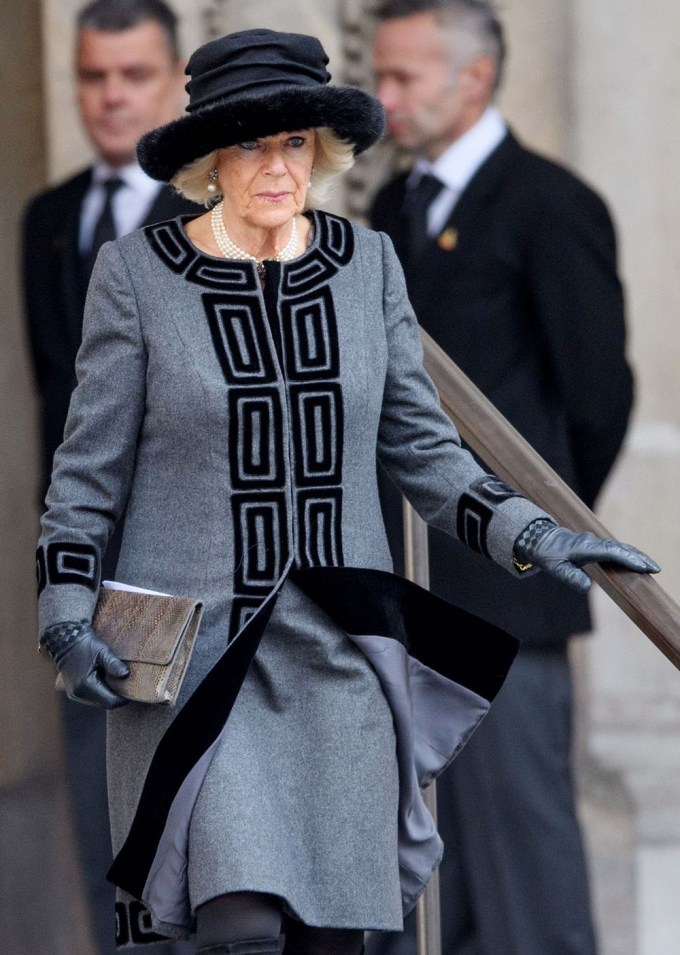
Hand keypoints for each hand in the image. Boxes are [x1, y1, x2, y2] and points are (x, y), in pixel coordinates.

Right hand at [40, 620, 129, 707]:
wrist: (66, 641)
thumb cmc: (86, 645)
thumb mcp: (102, 652)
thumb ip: (114, 664)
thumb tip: (126, 675)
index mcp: (86, 685)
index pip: (110, 702)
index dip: (123, 699)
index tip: (133, 690)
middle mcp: (78, 694)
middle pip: (104, 704)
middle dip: (116, 696)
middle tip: (127, 685)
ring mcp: (74, 694)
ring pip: (98, 702)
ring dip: (108, 695)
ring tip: (116, 681)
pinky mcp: (73, 692)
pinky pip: (91, 698)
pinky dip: (100, 692)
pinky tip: (105, 681)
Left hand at [514, 519, 660, 593]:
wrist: (541, 539)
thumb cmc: (548, 554)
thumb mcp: (554, 568)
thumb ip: (570, 577)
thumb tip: (587, 588)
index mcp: (584, 547)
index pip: (610, 551)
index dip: (627, 558)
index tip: (642, 566)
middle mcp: (592, 542)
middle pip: (620, 548)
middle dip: (638, 558)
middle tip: (655, 569)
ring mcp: (595, 542)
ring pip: (620, 547)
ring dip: (637, 556)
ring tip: (652, 568)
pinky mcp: (597, 546)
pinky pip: (616, 549)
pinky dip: (629, 555)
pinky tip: (639, 563)